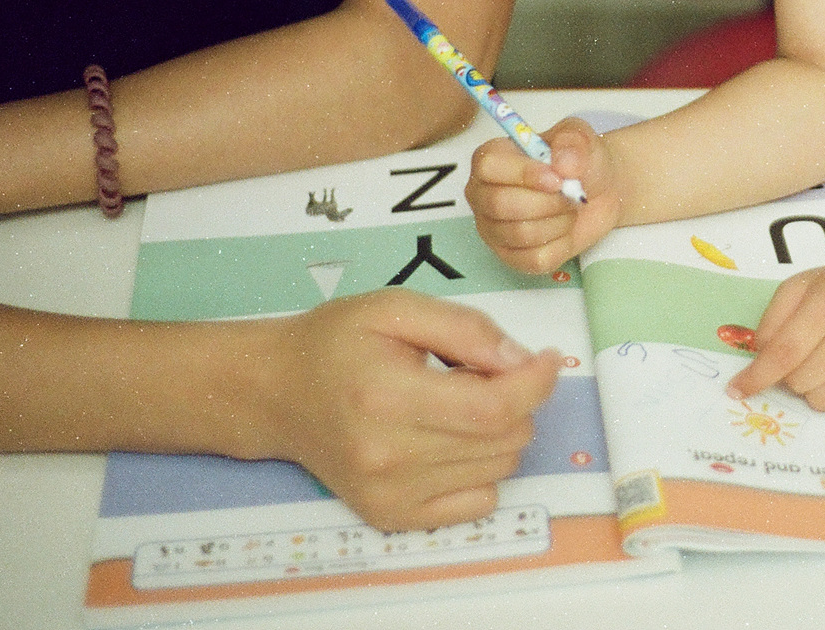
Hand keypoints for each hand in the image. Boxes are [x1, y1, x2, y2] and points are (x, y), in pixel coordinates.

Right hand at [257, 288, 561, 532]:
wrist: (277, 393)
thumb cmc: (335, 343)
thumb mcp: (395, 308)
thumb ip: (465, 328)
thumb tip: (520, 359)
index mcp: (387, 398)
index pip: (493, 408)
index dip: (535, 383)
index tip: (547, 358)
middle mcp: (388, 456)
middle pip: (503, 439)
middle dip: (516, 398)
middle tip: (483, 370)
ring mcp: (389, 495)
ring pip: (499, 469)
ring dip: (500, 431)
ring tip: (458, 400)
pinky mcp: (391, 516)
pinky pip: (478, 502)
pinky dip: (483, 468)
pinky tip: (452, 437)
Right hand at [466, 118, 620, 273]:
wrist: (600, 189)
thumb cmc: (580, 161)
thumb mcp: (580, 137)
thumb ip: (572, 142)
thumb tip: (562, 164)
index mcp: (491, 160)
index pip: (488, 167)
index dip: (523, 174)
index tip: (556, 178)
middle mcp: (483, 195)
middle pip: (500, 204)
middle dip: (547, 202)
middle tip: (571, 194)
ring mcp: (494, 229)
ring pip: (520, 234)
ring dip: (558, 221)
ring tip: (569, 207)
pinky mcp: (512, 257)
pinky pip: (534, 258)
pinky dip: (560, 244)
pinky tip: (564, 228)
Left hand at [727, 259, 824, 422]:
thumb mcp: (804, 286)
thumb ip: (773, 320)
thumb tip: (757, 363)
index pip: (784, 352)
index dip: (757, 376)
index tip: (736, 392)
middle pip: (799, 382)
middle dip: (794, 374)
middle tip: (812, 353)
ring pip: (822, 402)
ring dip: (818, 389)